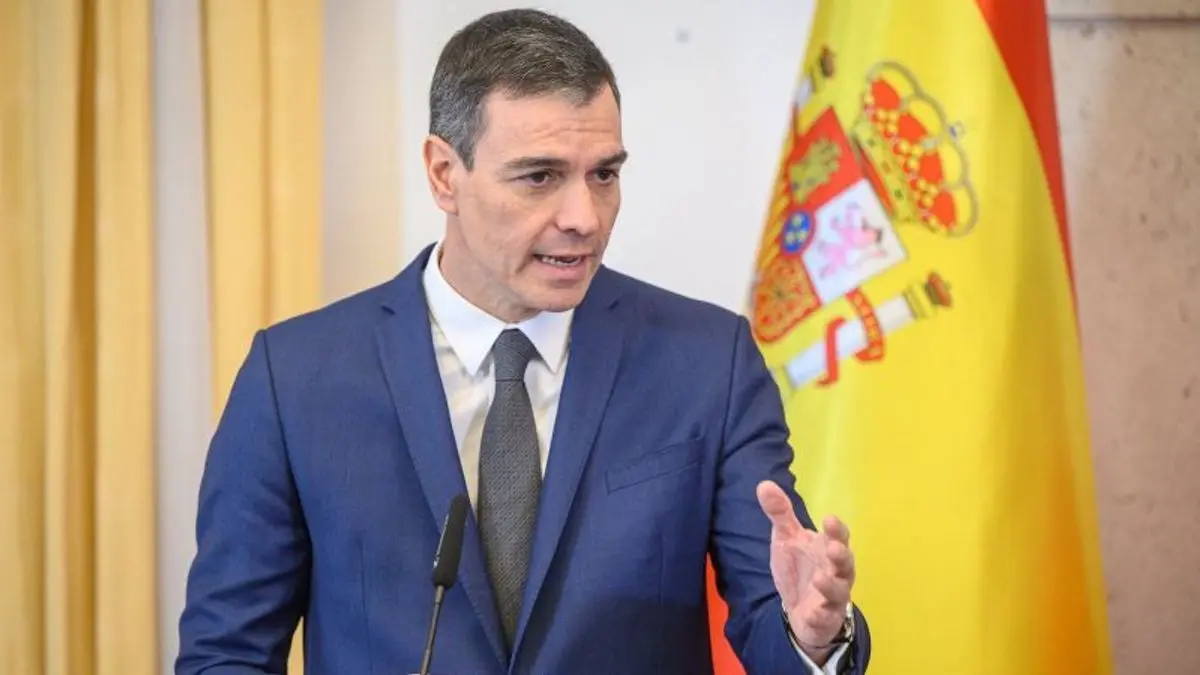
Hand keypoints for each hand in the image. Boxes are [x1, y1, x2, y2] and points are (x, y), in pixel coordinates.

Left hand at [756, 480, 854, 660]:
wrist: (799, 609)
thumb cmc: (799, 567)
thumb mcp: (787, 539)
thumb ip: (780, 514)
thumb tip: (763, 484)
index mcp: (828, 548)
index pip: (838, 535)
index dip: (836, 529)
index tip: (828, 519)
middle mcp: (837, 571)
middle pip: (845, 562)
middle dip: (841, 555)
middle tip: (833, 548)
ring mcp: (834, 595)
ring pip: (840, 590)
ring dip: (831, 585)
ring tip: (819, 579)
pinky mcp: (826, 616)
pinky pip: (827, 617)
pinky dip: (821, 615)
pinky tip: (813, 612)